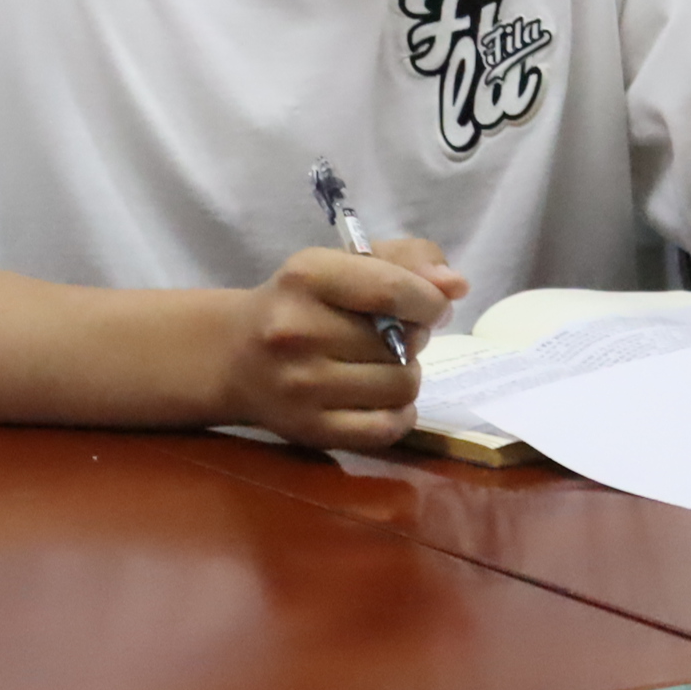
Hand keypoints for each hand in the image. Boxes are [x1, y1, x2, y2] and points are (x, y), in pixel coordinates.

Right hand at [218, 240, 463, 450]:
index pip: (392, 289)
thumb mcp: (344, 263)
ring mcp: (301, 385)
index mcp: (307, 276)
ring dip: (406, 375)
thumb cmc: (302, 301)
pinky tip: (384, 399)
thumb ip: (408, 260)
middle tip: (392, 337)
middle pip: (404, 343)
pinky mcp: (309, 429)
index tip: (432, 307)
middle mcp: (298, 330)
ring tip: (383, 365)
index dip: (430, 302)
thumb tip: (456, 286)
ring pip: (401, 386)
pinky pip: (386, 429)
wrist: (234, 355)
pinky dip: (399, 414)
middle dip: (414, 338)